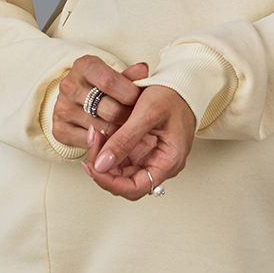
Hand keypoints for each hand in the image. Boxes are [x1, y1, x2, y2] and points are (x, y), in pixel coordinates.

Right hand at [51, 56, 148, 149]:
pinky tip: (110, 136)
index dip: (130, 94)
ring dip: (119, 133)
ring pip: (102, 130)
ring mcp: (62, 108)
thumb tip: (143, 70)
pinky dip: (103, 143)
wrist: (77, 97)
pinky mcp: (59, 130)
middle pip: (110, 110)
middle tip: (137, 119)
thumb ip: (131, 76)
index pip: (110, 82)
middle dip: (129, 117)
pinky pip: (89, 143)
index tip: (140, 101)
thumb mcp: (117, 74)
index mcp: (84, 66)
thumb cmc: (102, 85)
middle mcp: (69, 86)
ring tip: (126, 128)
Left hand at [82, 85, 195, 200]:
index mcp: (168, 162)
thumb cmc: (173, 96)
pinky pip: (120, 156)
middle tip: (92, 141)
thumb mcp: (147, 112)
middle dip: (103, 166)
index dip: (110, 182)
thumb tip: (101, 165)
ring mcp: (149, 157)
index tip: (93, 166)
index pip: (134, 189)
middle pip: (124, 181)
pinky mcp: (142, 148)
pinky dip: (107, 147)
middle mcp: (159, 165)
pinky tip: (100, 133)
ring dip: (103, 156)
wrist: (182, 83)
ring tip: (94, 133)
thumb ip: (125, 139)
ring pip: (119, 170)